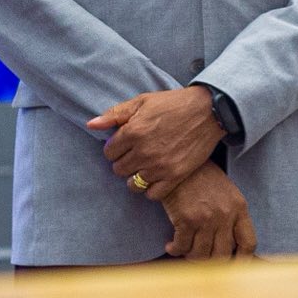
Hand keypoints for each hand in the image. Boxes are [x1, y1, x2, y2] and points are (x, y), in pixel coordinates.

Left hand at [88, 85, 223, 199]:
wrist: (207, 111)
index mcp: (133, 131)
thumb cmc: (172, 104)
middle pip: (118, 170)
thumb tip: (91, 125)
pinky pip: (152, 195)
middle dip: (124, 162)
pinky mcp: (175, 176)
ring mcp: (159, 166)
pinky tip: (155, 178)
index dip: (115, 148)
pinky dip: (151, 189)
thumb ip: (114, 114)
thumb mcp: (141, 102)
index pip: (109, 153)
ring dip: (135, 177)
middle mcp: (144, 151)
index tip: (124, 145)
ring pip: (133, 184)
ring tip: (144, 167)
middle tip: (135, 155)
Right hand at [160, 162, 255, 259]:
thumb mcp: (226, 192)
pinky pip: (182, 246)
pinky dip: (175, 250)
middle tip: (200, 258)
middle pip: (223, 255)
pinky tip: (171, 246)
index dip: (242, 261)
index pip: (249, 243)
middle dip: (211, 262)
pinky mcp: (186, 219)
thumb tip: (228, 245)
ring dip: (191, 257)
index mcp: (239, 208)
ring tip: (184, 251)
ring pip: (201, 255)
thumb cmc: (201, 176)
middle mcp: (225, 215)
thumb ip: (231, 216)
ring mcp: (206, 218)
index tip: (233, 266)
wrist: (179, 162)